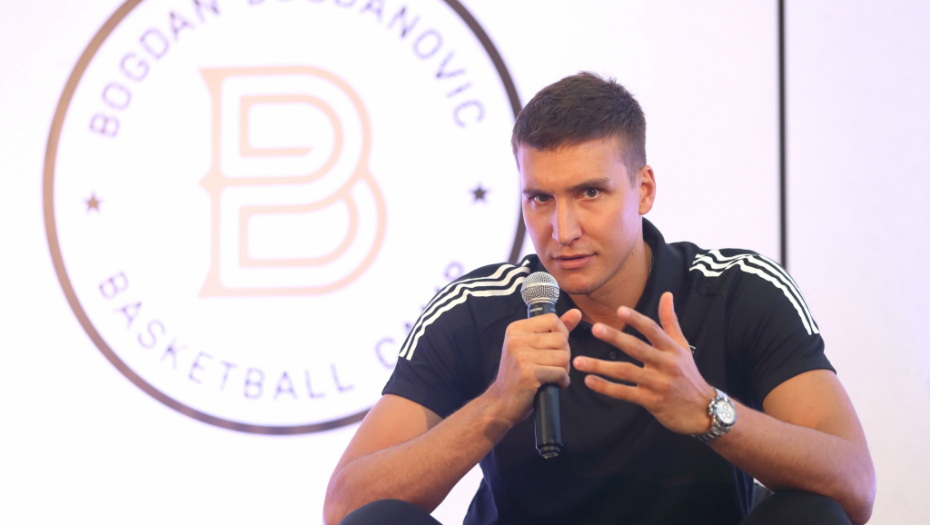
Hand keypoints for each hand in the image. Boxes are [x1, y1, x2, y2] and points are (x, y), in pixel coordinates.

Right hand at [486, 309, 582, 425]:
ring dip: (563, 370)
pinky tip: (552, 385)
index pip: (552, 320)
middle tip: (552, 367)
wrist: (501, 402)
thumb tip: (577, 312)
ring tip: (551, 376)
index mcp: (516, 329)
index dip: (561, 335)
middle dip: (564, 356)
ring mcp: (521, 357)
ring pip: (563, 357)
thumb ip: (555, 329)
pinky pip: (560, 373)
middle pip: (561, 340)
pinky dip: (562, 382)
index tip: (552, 349)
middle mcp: (516, 340)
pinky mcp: (529, 374)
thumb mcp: (532, 346)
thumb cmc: (519, 374)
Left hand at [573, 292, 715, 434]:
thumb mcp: (682, 347)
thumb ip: (670, 321)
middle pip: (638, 349)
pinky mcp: (652, 401)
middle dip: (616, 338)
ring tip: (578, 361)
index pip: (653, 330)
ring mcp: (658, 384)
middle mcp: (666, 365)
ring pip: (626, 372)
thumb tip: (667, 295)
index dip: (637, 319)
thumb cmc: (689, 375)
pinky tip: (589, 381)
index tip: (620, 309)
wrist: (703, 411)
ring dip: (601, 366)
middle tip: (595, 328)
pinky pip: (625, 393)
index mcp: (672, 350)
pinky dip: (606, 388)